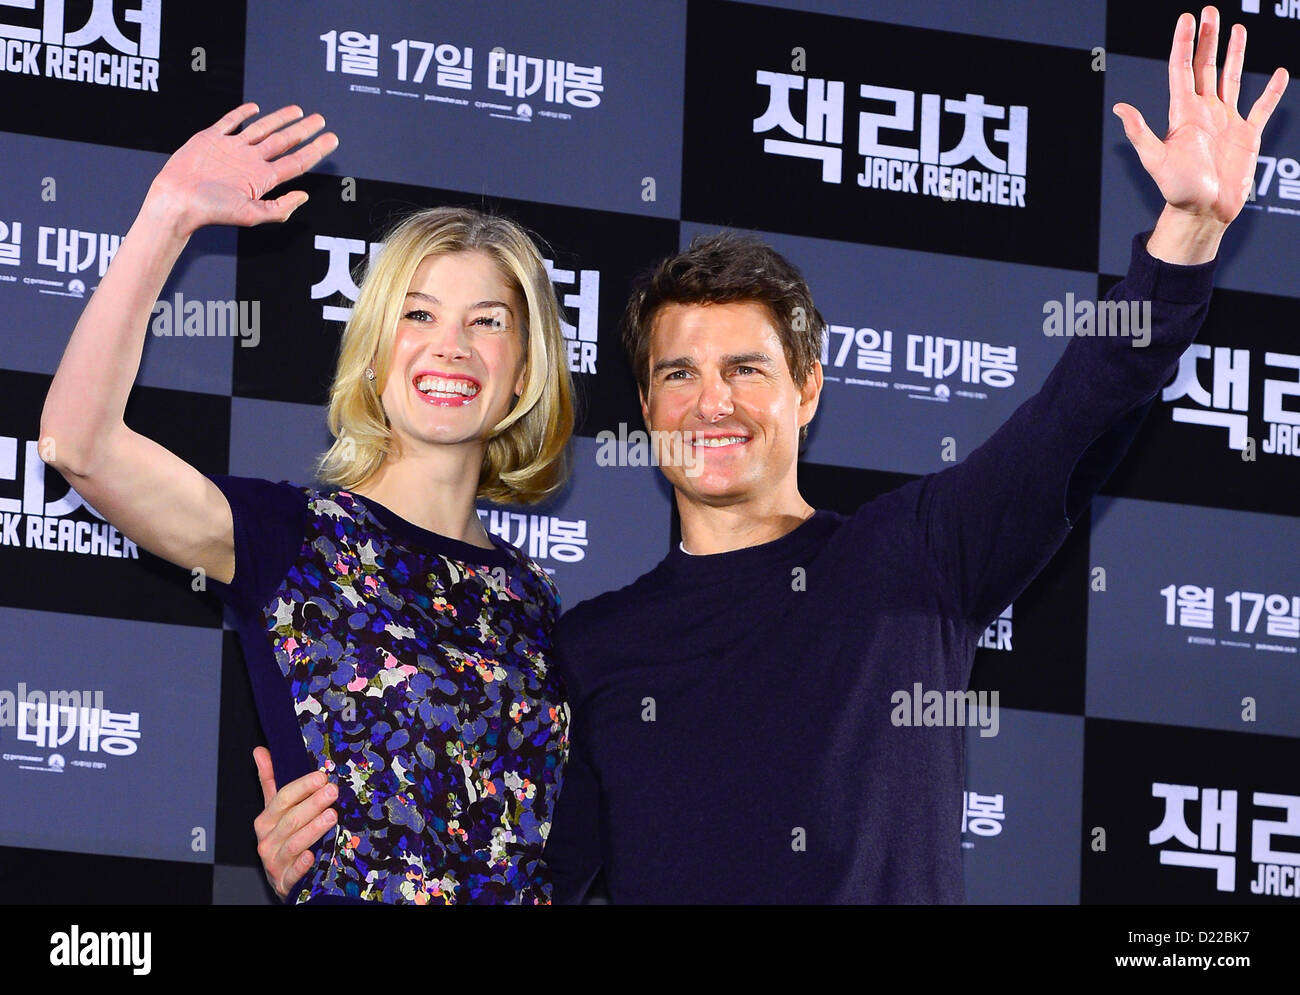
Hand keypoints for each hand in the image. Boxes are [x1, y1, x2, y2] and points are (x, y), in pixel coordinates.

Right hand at [147, 103, 338, 237]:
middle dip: (303, 131)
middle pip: (284, 142)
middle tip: (321, 119)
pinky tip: (255, 108)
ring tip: (298, 110)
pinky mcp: (211, 139)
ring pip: (262, 129)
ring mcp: (232, 149)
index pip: (296, 161)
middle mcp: (250, 162)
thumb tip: (304, 196)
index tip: (332, 138)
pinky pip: (230, 122)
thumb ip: (280, 208)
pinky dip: (243, 114)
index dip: (316, 150)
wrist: (178, 200)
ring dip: (280, 119)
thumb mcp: (252, 214)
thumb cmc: (212, 211)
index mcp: (262, 179)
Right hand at [252, 746, 337, 901]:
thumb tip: (260, 750)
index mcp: (265, 820)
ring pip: (294, 844)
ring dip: (313, 829)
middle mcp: (267, 840)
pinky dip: (301, 865)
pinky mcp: (284, 882)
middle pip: (291, 819)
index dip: (302, 786)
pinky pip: (293, 873)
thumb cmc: (281, 837)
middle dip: (313, 804)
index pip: (282, 798)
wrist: (282, 877)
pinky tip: (312, 855)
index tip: (321, 776)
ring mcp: (275, 862)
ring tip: (332, 816)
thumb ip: (269, 781)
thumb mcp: (275, 809)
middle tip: (333, 791)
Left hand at [1113, 5, 1288, 227]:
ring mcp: (1226, 122)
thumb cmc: (1177, 190)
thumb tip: (1120, 108)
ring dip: (1235, 54)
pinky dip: (1271, 92)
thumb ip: (1141, 133)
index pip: (1182, 70)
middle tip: (1210, 11)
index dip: (1183, 44)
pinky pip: (1262, 107)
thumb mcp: (1156, 160)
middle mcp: (1204, 113)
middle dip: (1208, 39)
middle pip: (1206, 67)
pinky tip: (1278, 73)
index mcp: (1183, 115)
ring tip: (1238, 28)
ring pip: (1231, 79)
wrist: (1203, 212)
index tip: (1186, 18)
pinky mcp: (1247, 135)